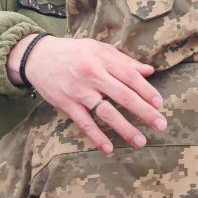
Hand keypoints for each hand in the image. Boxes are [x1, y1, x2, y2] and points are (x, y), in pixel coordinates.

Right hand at [9, 35, 165, 154]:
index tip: (159, 104)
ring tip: (140, 141)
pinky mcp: (66, 104)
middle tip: (160, 124)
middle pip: (122, 95)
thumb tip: (149, 71)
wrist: (37, 56)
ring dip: (125, 128)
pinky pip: (84, 123)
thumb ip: (123, 60)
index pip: (130, 76)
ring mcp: (79, 91)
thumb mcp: (97, 49)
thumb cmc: (72, 52)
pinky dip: (96, 136)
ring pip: (106, 112)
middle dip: (143, 111)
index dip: (146, 90)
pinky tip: (108, 148)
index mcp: (102, 59)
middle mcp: (92, 75)